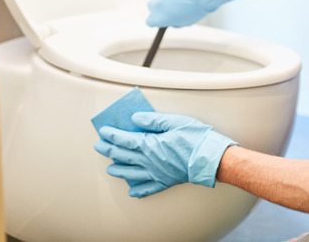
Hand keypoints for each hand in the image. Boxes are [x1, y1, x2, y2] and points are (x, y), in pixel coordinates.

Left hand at [94, 112, 237, 197]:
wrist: (210, 158)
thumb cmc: (195, 138)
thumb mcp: (174, 122)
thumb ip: (153, 120)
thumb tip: (135, 118)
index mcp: (150, 145)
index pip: (125, 139)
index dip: (112, 135)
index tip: (103, 131)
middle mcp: (149, 161)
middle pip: (124, 155)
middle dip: (109, 150)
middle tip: (99, 147)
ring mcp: (156, 173)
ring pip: (131, 173)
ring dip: (119, 170)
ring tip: (110, 168)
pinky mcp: (165, 181)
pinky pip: (148, 188)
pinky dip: (139, 190)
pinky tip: (132, 191)